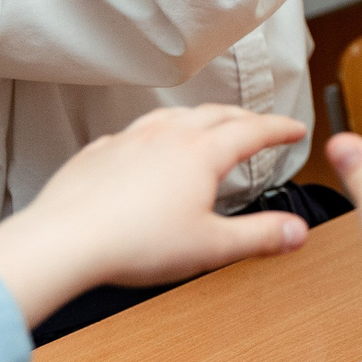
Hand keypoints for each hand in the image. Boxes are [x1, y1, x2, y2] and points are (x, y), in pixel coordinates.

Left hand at [0, 106, 313, 327]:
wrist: (64, 241)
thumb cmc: (134, 244)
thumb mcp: (212, 247)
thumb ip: (260, 237)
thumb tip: (296, 232)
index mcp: (201, 153)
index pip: (252, 131)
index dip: (279, 128)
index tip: (294, 129)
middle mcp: (167, 136)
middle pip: (216, 115)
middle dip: (244, 118)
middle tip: (259, 126)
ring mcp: (130, 140)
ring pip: (174, 116)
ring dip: (199, 117)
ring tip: (206, 126)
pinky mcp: (100, 153)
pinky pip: (134, 133)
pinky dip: (154, 134)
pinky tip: (149, 148)